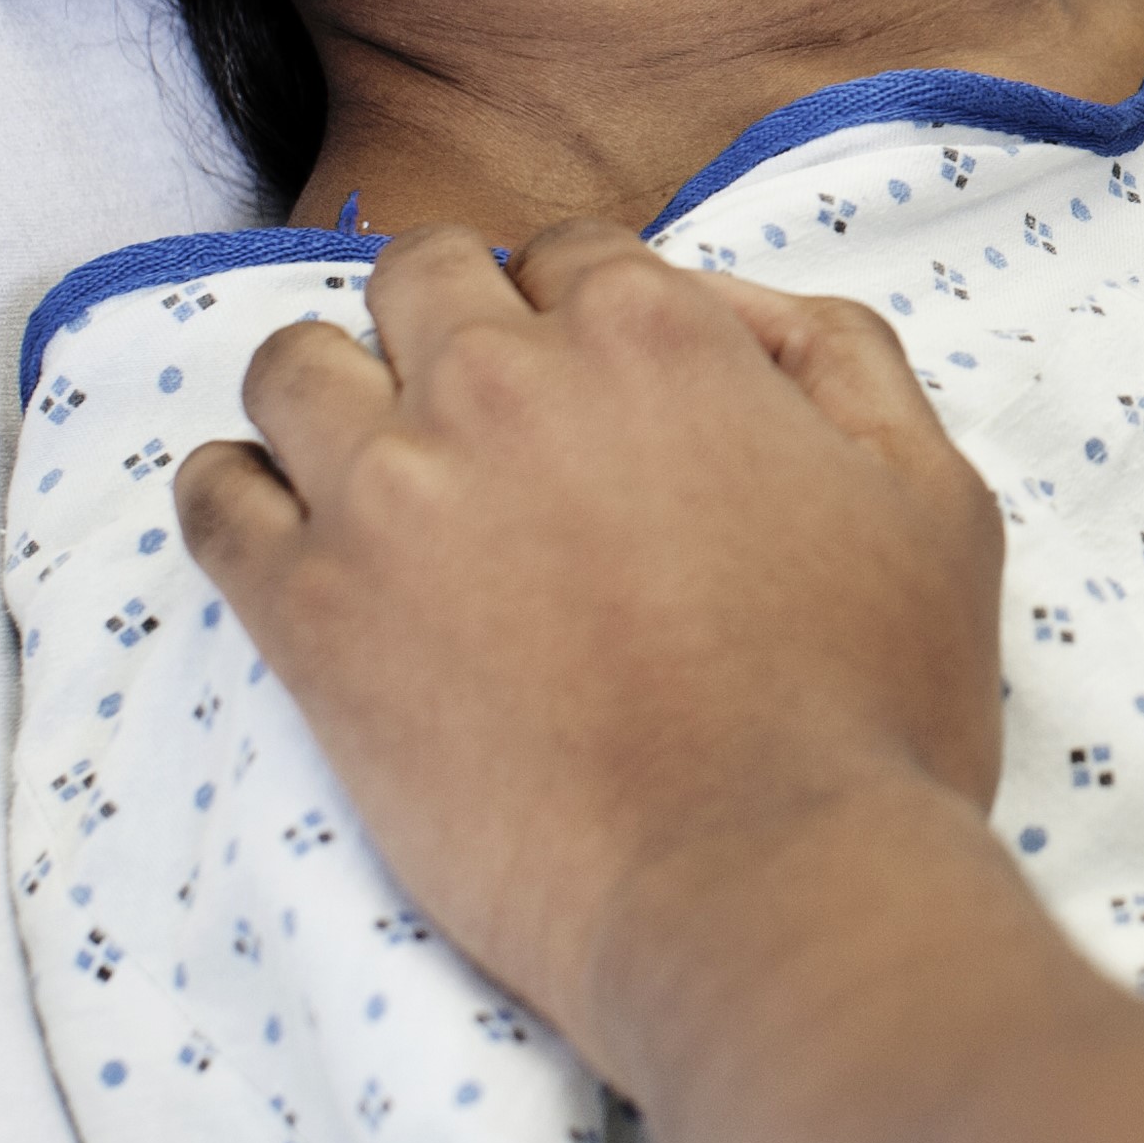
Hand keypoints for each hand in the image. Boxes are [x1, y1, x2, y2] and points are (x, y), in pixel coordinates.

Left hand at [172, 223, 1005, 1081]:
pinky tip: (282, 533)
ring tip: (369, 469)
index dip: (578, 317)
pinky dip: (233, 494)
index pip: (568, 256)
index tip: (584, 392)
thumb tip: (743, 311)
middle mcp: (501, 379)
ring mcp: (389, 490)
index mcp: (652, 333)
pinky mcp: (311, 611)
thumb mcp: (931, 495)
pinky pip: (212, 498)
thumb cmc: (870, 708)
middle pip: (417, 279)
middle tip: (479, 422)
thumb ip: (844, 361)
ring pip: (293, 365)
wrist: (764, 886)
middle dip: (444, 325)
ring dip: (328, 393)